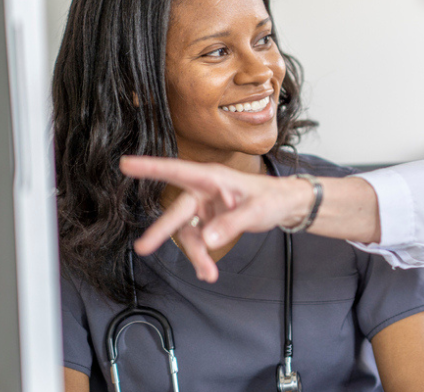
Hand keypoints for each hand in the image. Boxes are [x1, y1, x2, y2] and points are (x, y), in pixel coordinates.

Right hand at [121, 156, 312, 281]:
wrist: (285, 206)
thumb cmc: (272, 198)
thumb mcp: (256, 211)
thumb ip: (231, 223)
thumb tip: (208, 240)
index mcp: (213, 177)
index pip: (177, 170)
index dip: (151, 167)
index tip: (126, 164)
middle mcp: (204, 190)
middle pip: (178, 211)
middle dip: (163, 231)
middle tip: (143, 248)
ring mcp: (204, 207)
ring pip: (188, 232)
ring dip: (196, 254)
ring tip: (207, 273)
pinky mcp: (208, 221)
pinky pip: (199, 241)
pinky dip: (203, 256)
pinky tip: (207, 271)